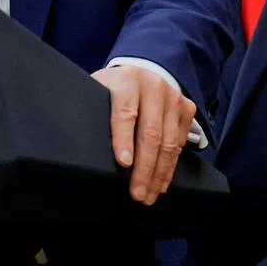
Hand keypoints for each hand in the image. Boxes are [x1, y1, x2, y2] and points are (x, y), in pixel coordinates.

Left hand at [92, 64, 196, 205]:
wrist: (139, 72)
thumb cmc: (112, 89)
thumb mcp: (98, 91)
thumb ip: (94, 111)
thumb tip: (80, 145)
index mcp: (127, 80)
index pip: (125, 113)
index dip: (123, 139)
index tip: (123, 163)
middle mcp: (153, 86)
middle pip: (151, 133)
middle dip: (144, 168)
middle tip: (137, 193)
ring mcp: (173, 96)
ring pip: (168, 142)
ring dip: (158, 174)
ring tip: (148, 195)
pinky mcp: (186, 107)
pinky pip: (179, 143)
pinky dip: (170, 167)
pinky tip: (160, 183)